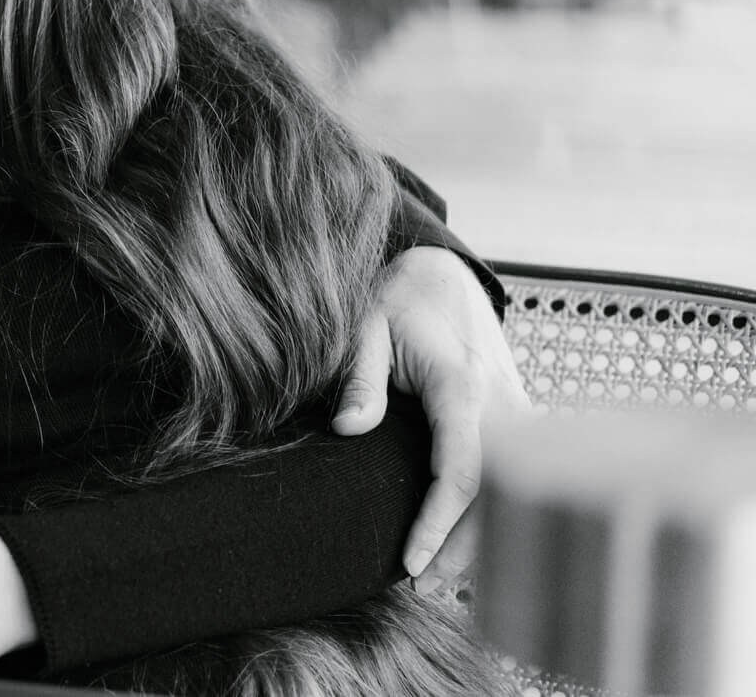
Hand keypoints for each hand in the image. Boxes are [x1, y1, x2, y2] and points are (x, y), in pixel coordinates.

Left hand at [331, 246, 529, 591]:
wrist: (440, 277)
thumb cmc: (396, 301)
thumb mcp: (365, 327)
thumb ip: (360, 377)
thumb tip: (348, 428)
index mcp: (463, 386)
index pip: (462, 471)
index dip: (438, 524)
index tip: (410, 563)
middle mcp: (502, 405)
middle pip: (496, 497)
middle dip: (463, 550)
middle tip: (421, 588)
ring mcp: (518, 415)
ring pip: (514, 493)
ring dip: (483, 539)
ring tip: (441, 582)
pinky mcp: (517, 422)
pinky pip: (515, 479)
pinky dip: (497, 515)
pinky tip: (468, 547)